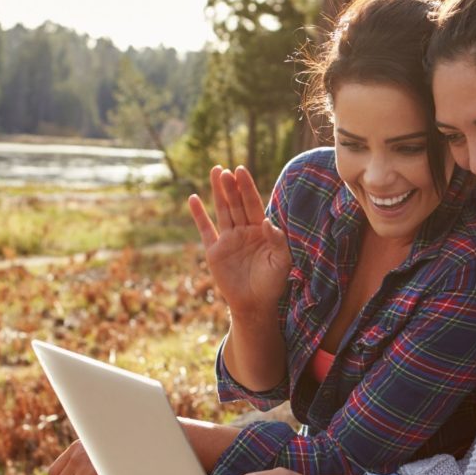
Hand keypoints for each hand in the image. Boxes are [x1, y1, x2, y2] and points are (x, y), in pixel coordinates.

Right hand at [188, 165, 289, 317]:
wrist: (255, 304)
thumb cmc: (272, 284)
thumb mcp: (282, 261)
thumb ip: (278, 240)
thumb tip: (268, 220)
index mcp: (261, 231)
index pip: (253, 204)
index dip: (247, 188)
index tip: (241, 171)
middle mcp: (244, 231)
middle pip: (236, 203)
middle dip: (231, 186)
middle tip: (225, 169)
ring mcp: (228, 240)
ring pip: (222, 211)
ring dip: (218, 192)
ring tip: (215, 171)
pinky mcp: (214, 251)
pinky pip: (205, 230)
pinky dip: (199, 215)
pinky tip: (193, 198)